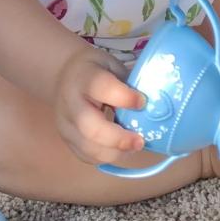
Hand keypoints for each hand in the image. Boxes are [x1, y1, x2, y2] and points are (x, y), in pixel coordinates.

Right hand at [53, 46, 146, 164]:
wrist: (63, 75)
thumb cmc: (94, 68)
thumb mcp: (110, 64)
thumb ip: (127, 80)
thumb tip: (156, 97)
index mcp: (84, 77)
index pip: (102, 88)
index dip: (124, 97)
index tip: (143, 102)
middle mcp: (70, 103)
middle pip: (91, 128)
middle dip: (118, 138)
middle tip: (140, 141)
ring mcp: (65, 125)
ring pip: (87, 148)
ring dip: (114, 152)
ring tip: (134, 146)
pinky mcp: (67, 140)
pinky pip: (86, 156)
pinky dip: (105, 157)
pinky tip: (121, 150)